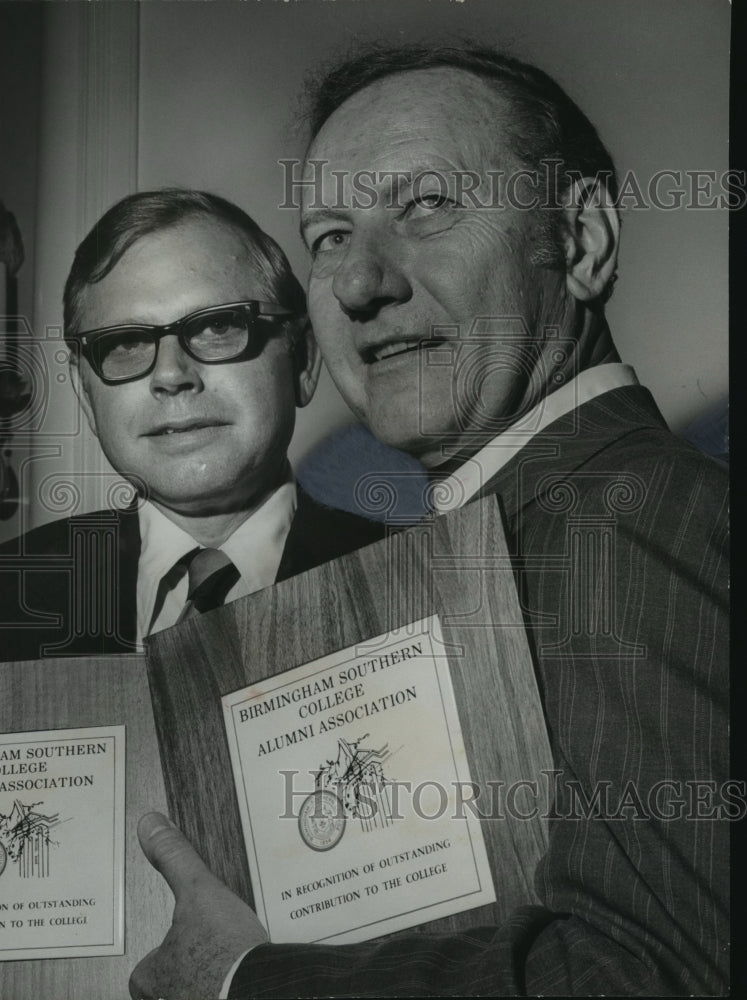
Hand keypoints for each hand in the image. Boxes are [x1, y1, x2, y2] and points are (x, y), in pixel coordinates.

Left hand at [129, 812, 267, 999]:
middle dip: (192, 968)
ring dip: (210, 981)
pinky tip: (245, 976)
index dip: (173, 945)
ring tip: (233, 963)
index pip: (150, 963)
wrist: (256, 990)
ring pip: (193, 993)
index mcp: (150, 978)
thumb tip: (151, 827)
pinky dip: (227, 990)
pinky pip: (218, 997)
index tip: (191, 937)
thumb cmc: (222, 951)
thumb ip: (174, 859)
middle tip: (215, 951)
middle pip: (172, 983)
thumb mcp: (196, 890)